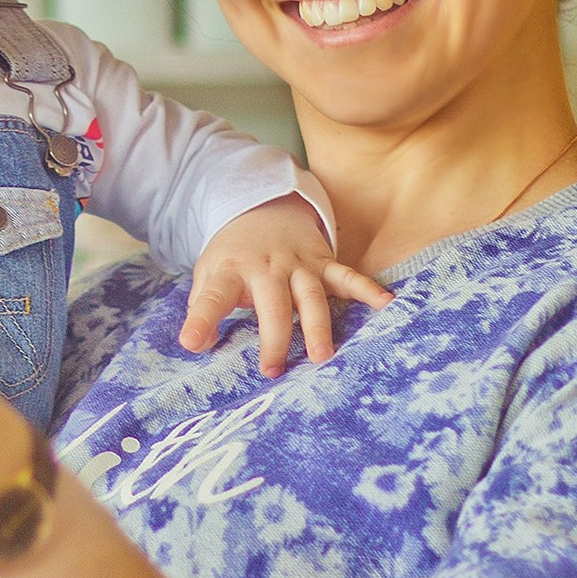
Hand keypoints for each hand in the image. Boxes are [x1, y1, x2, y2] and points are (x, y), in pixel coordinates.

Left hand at [178, 195, 391, 376]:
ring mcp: (298, 264)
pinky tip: (385, 303)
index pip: (213, 297)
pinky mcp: (323, 263)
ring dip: (317, 324)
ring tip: (322, 355)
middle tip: (274, 370)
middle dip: (275, 336)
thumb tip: (197, 345)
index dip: (202, 320)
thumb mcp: (209, 274)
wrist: (262, 207)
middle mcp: (266, 267)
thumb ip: (202, 308)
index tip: (192, 342)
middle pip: (272, 303)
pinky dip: (366, 289)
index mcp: (231, 272)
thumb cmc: (233, 255)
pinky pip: (346, 276)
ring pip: (310, 295)